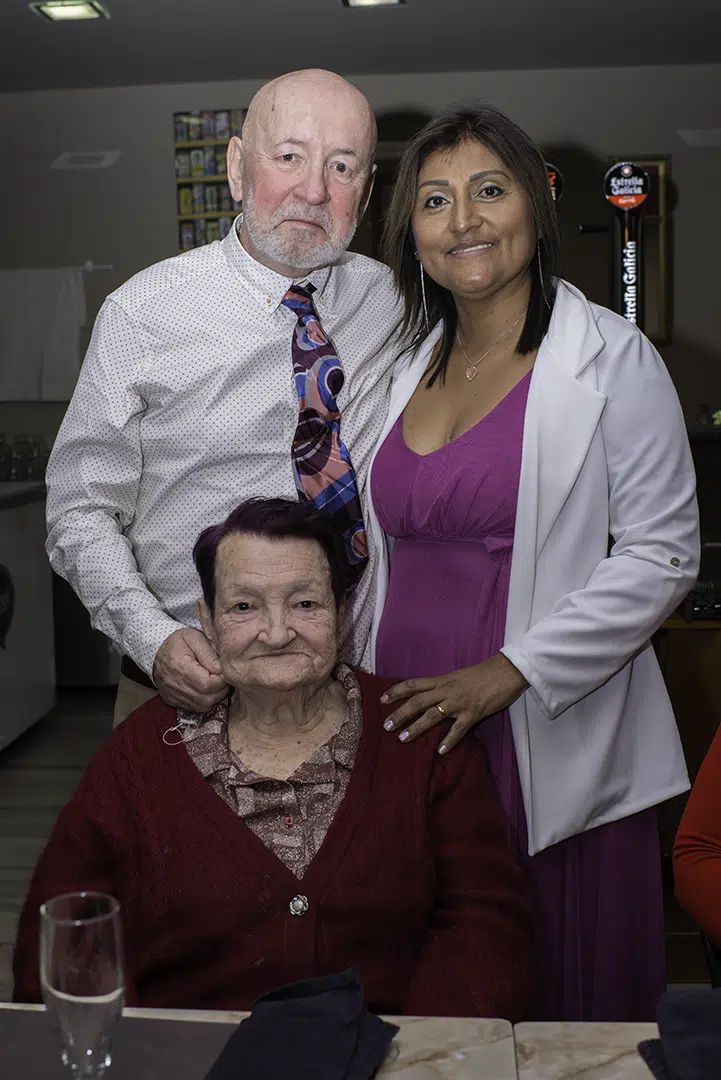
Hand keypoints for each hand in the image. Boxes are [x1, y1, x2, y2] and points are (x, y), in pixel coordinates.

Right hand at [153, 628, 227, 711]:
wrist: (157, 652)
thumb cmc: (178, 643)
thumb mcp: (194, 638)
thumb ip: (208, 653)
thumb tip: (221, 670)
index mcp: (180, 667)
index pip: (208, 684)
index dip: (222, 680)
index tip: (224, 670)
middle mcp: (175, 685)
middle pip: (208, 699)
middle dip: (221, 689)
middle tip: (222, 676)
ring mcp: (173, 696)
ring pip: (204, 706)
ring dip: (215, 696)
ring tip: (215, 681)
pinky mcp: (173, 701)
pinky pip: (196, 708)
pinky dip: (205, 700)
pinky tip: (206, 688)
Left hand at [381, 653, 528, 753]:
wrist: (507, 671)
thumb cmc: (484, 673)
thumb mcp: (459, 677)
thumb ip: (445, 687)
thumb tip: (433, 697)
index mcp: (443, 680)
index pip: (414, 684)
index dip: (397, 691)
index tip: (382, 699)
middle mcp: (447, 690)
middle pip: (417, 702)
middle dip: (400, 714)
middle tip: (386, 726)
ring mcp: (459, 702)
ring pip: (432, 716)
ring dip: (416, 728)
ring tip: (403, 739)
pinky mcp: (474, 713)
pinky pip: (459, 729)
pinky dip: (449, 740)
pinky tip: (440, 751)